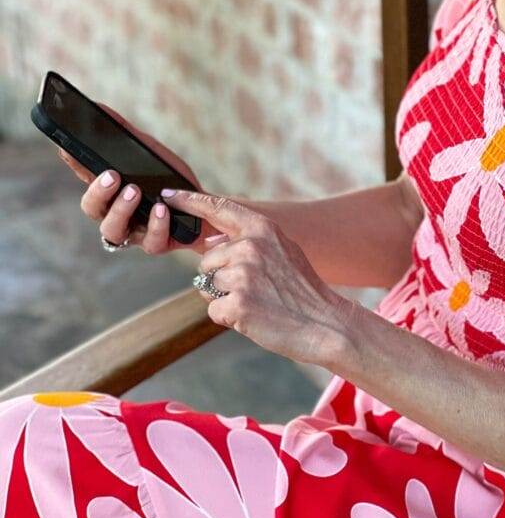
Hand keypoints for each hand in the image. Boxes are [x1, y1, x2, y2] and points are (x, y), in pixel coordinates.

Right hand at [66, 103, 217, 254]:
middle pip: (91, 209)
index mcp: (111, 190)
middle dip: (98, 192)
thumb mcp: (149, 152)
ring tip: (134, 190)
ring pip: (112, 231)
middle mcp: (116, 212)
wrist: (204, 206)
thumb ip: (125, 133)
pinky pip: (150, 242)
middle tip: (113, 176)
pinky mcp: (157, 243)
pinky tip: (161, 209)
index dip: (74, 164)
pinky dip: (155, 225)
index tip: (67, 149)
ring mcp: (134, 231)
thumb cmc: (170, 180)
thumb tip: (99, 107)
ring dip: (121, 210)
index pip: (85, 176)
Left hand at [163, 189, 355, 368]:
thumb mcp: (283, 250)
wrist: (325, 323)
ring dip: (226, 298)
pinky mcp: (237, 304)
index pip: (217, 208)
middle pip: (208, 260)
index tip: (167, 194)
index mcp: (261, 228)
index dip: (188, 200)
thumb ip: (250, 240)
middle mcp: (249, 246)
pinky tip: (255, 317)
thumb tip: (211, 239)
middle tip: (256, 288)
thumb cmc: (302, 288)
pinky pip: (214, 310)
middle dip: (222, 277)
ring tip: (258, 302)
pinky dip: (229, 318)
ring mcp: (242, 275)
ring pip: (209, 286)